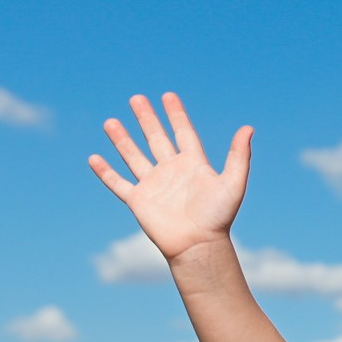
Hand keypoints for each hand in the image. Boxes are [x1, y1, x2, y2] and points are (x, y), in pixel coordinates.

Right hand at [87, 92, 253, 261]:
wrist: (198, 246)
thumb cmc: (218, 217)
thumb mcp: (233, 183)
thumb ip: (239, 156)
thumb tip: (248, 128)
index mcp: (193, 165)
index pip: (183, 133)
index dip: (176, 114)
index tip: (168, 96)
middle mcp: (171, 172)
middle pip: (156, 139)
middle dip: (146, 118)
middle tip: (136, 98)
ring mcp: (153, 185)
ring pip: (134, 156)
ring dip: (122, 139)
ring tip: (110, 122)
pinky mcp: (138, 201)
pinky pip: (118, 183)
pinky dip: (105, 172)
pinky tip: (93, 158)